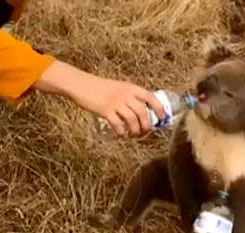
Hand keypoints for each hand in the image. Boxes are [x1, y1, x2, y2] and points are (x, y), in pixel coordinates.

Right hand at [32, 60, 165, 135]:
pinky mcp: (105, 110)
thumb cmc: (100, 87)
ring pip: (132, 121)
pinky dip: (121, 132)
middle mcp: (126, 95)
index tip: (161, 118)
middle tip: (144, 133)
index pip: (150, 98)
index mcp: (131, 88)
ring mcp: (116, 103)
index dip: (159, 109)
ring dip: (135, 131)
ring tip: (134, 135)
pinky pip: (118, 125)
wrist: (82, 85)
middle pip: (143, 113)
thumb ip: (130, 96)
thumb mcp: (119, 87)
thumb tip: (141, 110)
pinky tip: (120, 134)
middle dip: (146, 126)